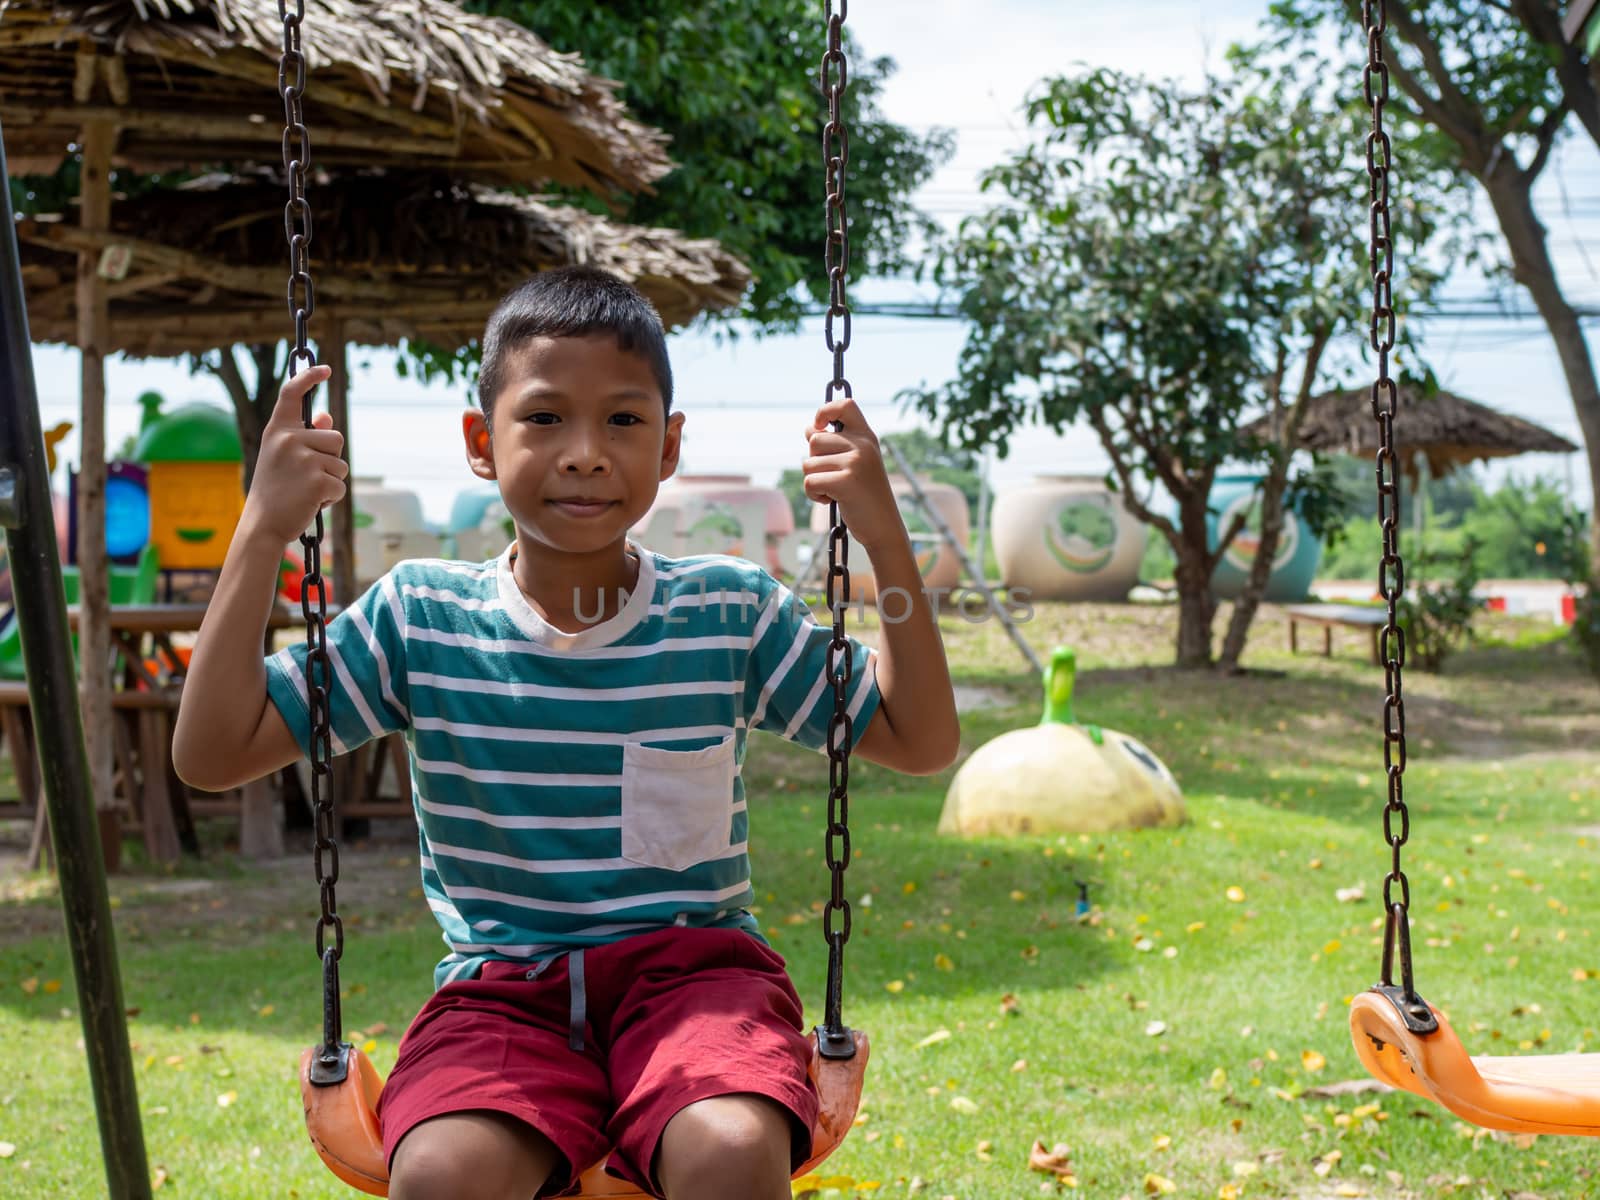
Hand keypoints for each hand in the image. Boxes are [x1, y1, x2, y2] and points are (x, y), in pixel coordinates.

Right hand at [242, 364, 347, 545]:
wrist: (263, 524)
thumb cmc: (275, 490)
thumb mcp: (283, 457)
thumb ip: (304, 436)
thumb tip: (327, 416)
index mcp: (277, 430)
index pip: (292, 394)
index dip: (308, 377)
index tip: (324, 368)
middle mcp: (288, 439)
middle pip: (335, 438)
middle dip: (330, 460)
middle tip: (306, 477)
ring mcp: (303, 459)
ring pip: (341, 463)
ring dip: (331, 481)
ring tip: (306, 491)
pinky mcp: (317, 480)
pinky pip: (341, 485)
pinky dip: (332, 497)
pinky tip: (311, 503)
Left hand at [802, 397, 902, 549]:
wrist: (883, 526)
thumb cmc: (865, 495)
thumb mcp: (854, 463)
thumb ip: (834, 445)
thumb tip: (810, 429)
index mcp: (867, 437)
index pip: (845, 406)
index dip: (825, 411)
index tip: (818, 426)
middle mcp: (863, 446)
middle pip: (815, 440)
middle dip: (814, 462)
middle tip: (832, 478)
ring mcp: (856, 462)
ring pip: (808, 463)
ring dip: (814, 481)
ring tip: (833, 491)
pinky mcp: (846, 482)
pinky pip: (810, 482)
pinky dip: (814, 495)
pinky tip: (830, 500)